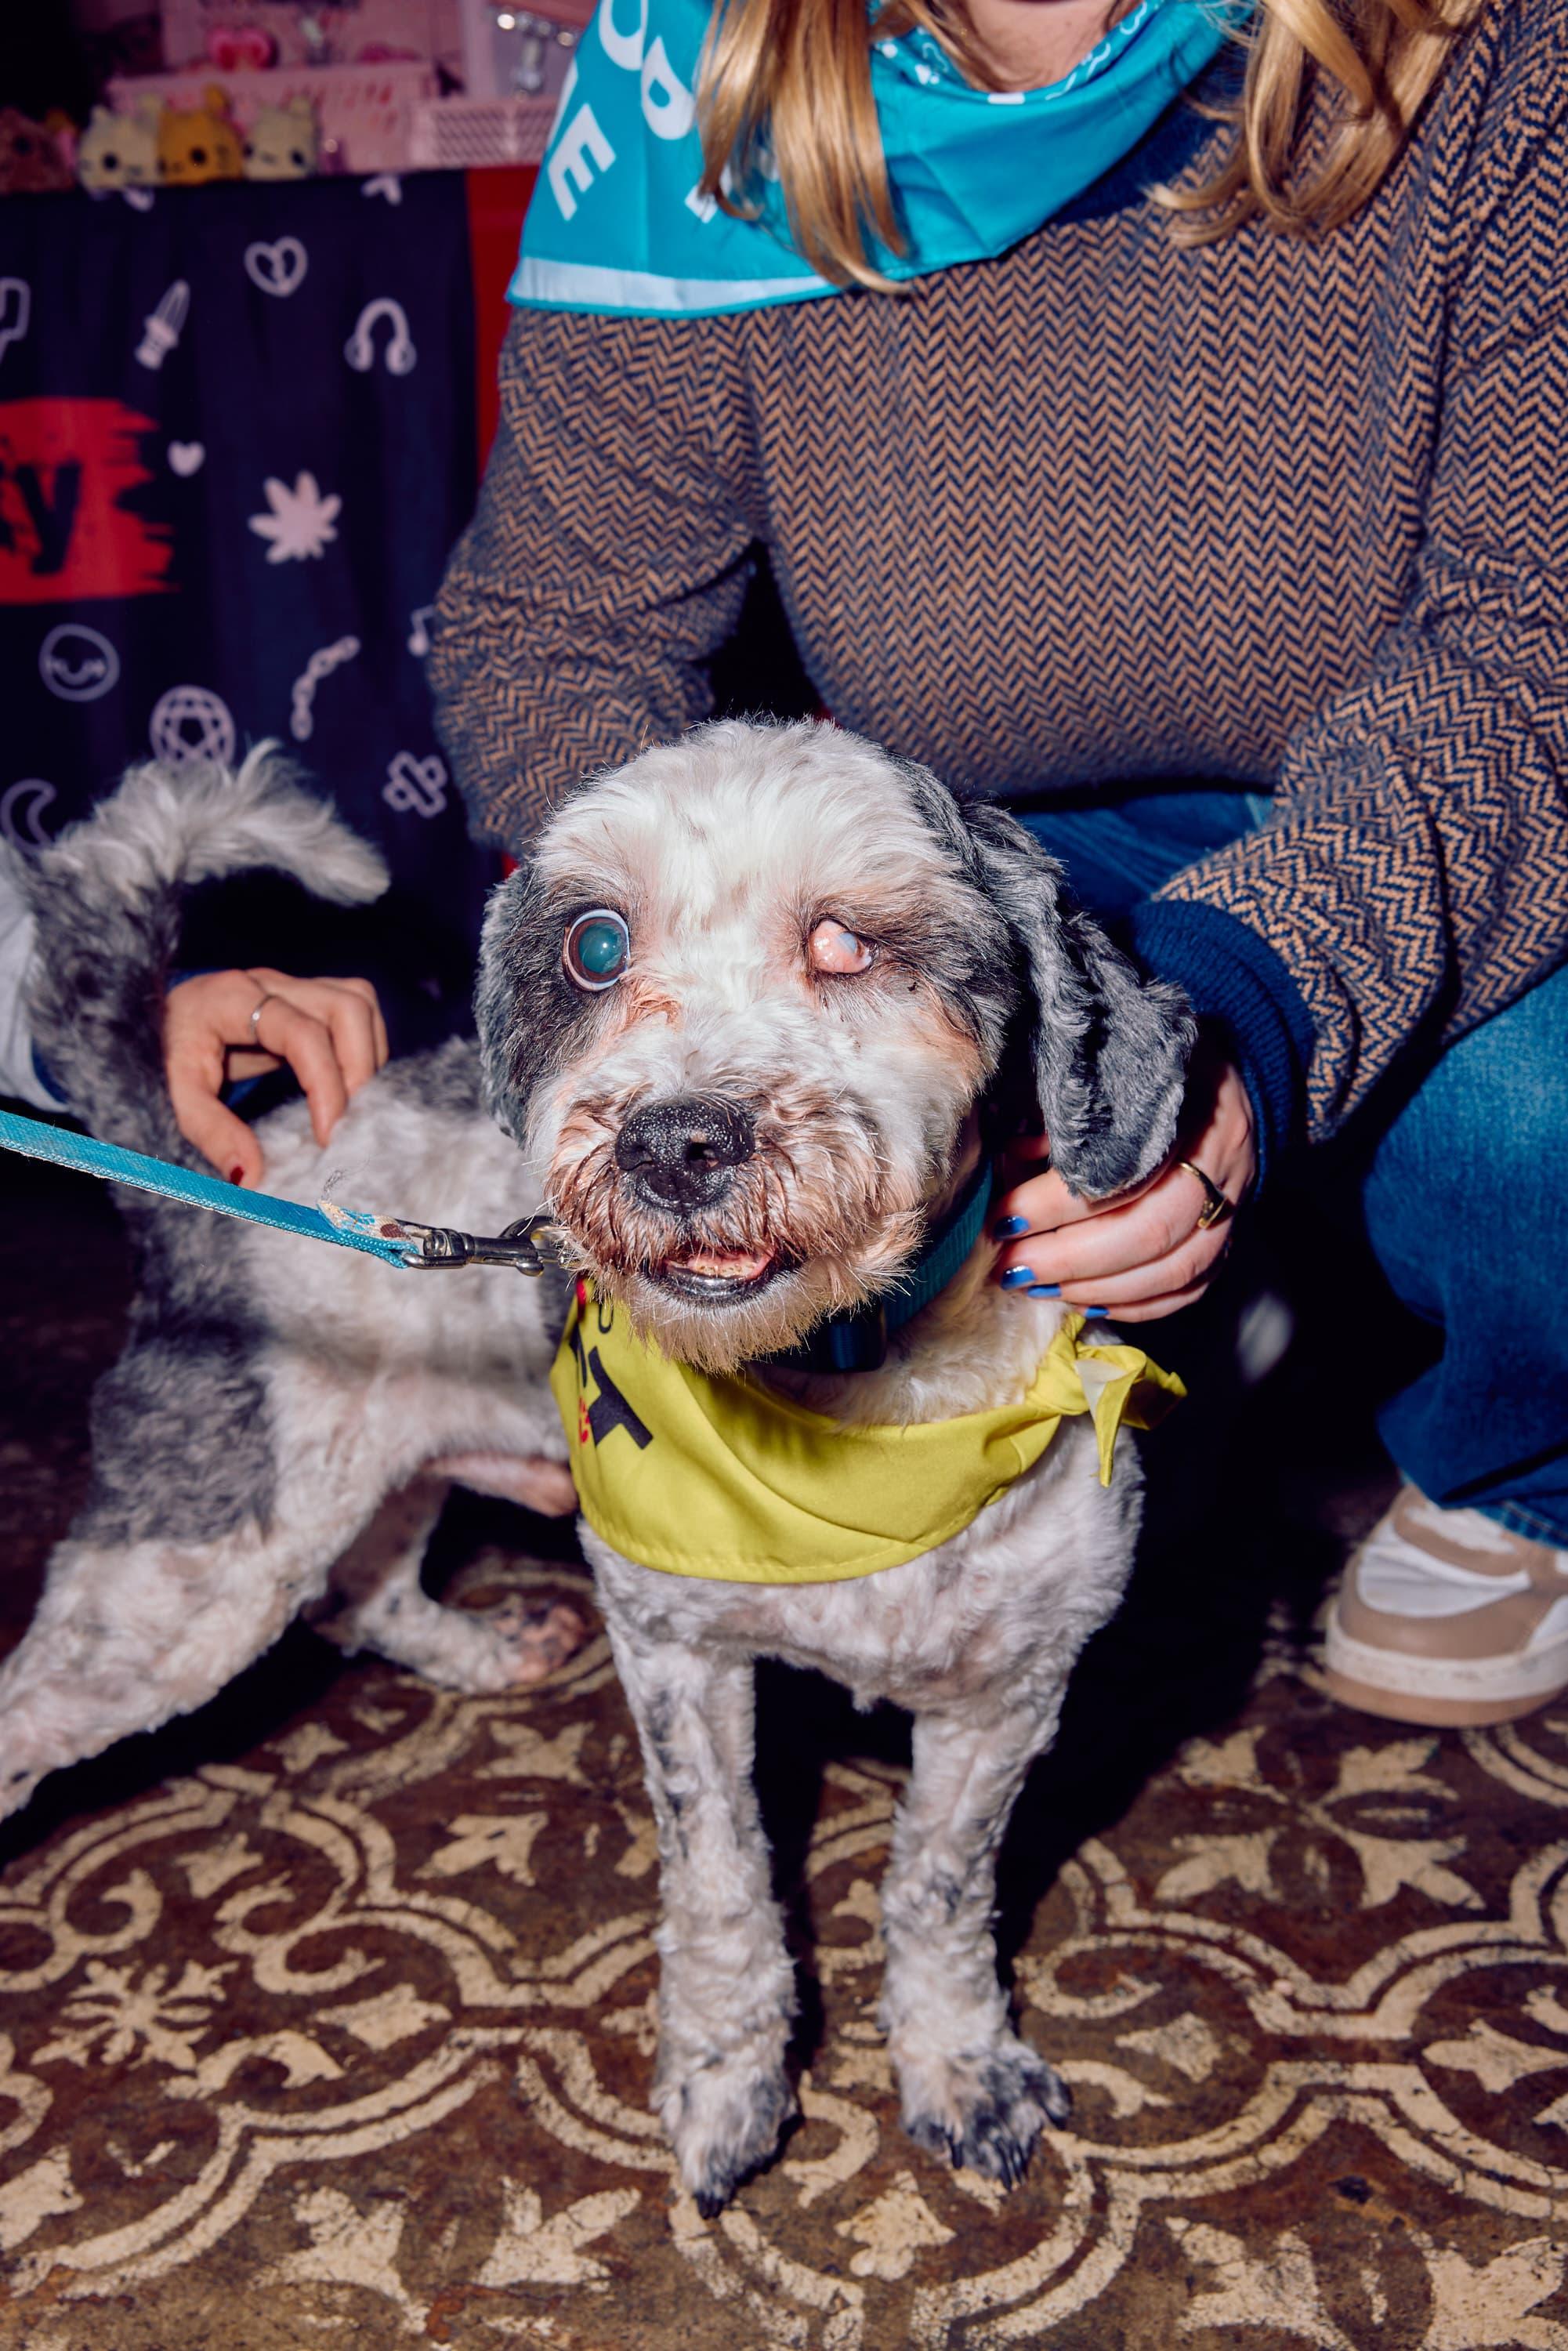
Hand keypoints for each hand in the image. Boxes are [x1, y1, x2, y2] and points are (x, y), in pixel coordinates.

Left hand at [164, 967, 388, 1186]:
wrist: (161, 1020)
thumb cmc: (168, 1054)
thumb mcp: (177, 1094)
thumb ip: (211, 1132)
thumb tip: (252, 1177)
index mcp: (233, 999)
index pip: (303, 1033)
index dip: (327, 1085)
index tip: (328, 1138)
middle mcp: (270, 983)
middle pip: (348, 1005)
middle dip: (361, 1068)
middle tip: (349, 1121)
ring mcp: (294, 986)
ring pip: (361, 1004)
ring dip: (369, 1057)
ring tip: (352, 1106)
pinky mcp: (309, 997)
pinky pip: (358, 1014)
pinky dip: (364, 1051)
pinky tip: (347, 1088)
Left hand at [992, 1047, 1256, 1323]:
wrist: (1212, 1071)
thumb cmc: (1140, 1064)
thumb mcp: (1099, 1068)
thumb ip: (1060, 1114)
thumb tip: (1007, 1161)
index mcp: (1191, 1098)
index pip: (1125, 1167)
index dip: (1060, 1202)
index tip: (1005, 1217)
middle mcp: (1223, 1154)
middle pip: (1153, 1228)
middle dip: (1072, 1257)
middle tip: (1013, 1266)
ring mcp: (1237, 1198)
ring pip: (1176, 1267)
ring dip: (1098, 1287)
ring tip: (1037, 1287)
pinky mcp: (1233, 1232)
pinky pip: (1192, 1286)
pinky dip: (1136, 1303)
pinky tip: (1084, 1301)